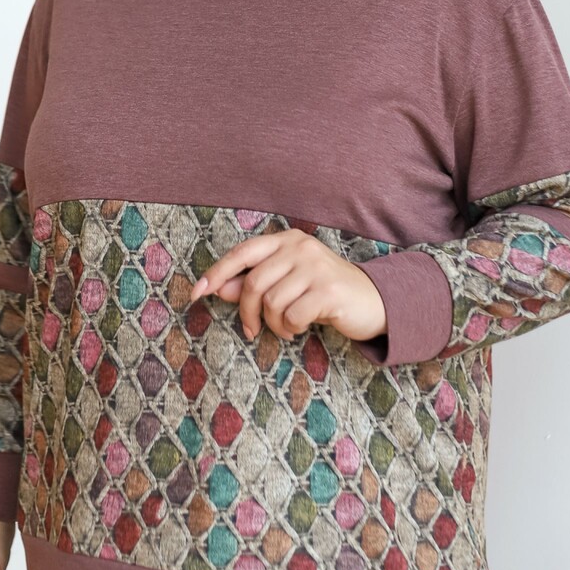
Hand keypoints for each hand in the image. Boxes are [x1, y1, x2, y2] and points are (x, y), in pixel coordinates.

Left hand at [188, 228, 387, 342]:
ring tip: (286, 328)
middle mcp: (300, 247)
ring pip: (271, 302)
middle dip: (246, 311)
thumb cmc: (323, 292)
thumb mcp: (286, 284)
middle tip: (251, 329)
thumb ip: (253, 284)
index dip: (217, 273)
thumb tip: (217, 289)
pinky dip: (290, 329)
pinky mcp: (328, 290)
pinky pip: (292, 315)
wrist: (373, 301)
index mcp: (287, 240)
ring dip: (273, 324)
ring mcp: (316, 267)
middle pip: (253, 282)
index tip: (197, 293)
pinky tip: (300, 328)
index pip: (242, 253)